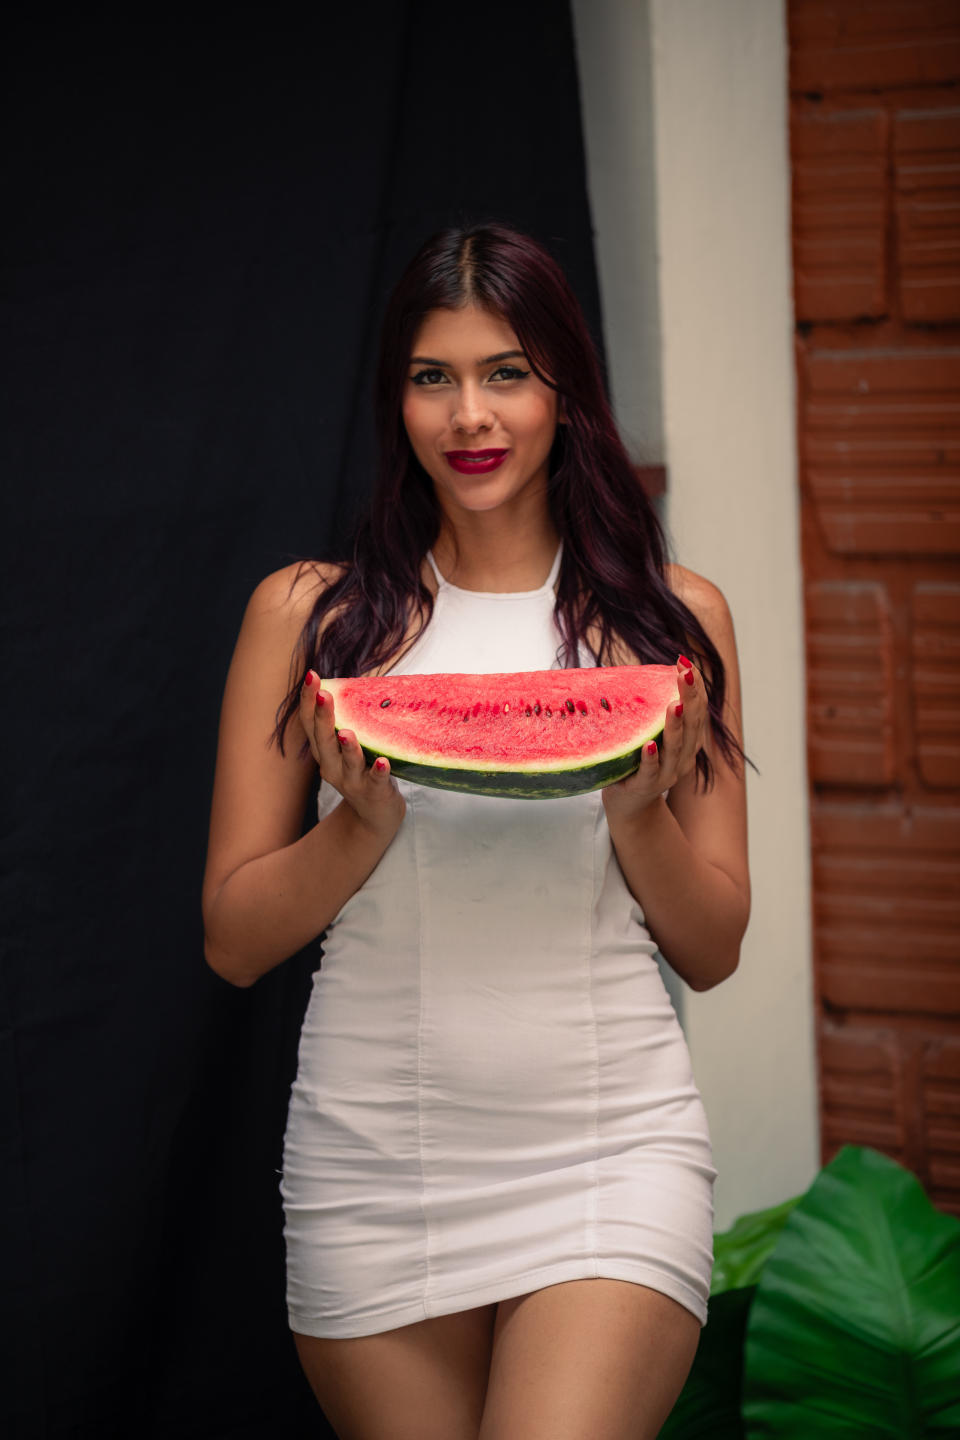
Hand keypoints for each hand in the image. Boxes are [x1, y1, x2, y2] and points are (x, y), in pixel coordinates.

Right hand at [298, 671, 405, 839]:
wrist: (375, 814)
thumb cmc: (362, 770)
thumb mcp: (347, 746)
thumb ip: (345, 721)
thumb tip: (354, 682)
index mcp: (323, 750)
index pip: (309, 722)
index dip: (308, 700)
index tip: (311, 675)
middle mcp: (331, 765)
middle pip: (323, 740)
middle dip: (323, 717)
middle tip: (324, 694)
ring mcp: (351, 781)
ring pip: (347, 762)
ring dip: (347, 747)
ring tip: (346, 732)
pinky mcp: (373, 792)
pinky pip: (375, 781)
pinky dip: (378, 771)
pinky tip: (383, 762)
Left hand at [601, 656, 706, 822]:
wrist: (630, 805)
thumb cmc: (640, 761)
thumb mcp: (653, 733)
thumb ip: (656, 711)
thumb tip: (650, 671)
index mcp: (689, 741)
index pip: (699, 710)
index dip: (696, 687)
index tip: (686, 663)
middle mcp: (684, 757)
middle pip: (692, 724)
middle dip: (691, 697)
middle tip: (686, 673)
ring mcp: (667, 774)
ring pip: (676, 748)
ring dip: (675, 725)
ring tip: (675, 704)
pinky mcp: (645, 786)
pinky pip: (650, 772)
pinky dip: (652, 759)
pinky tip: (649, 745)